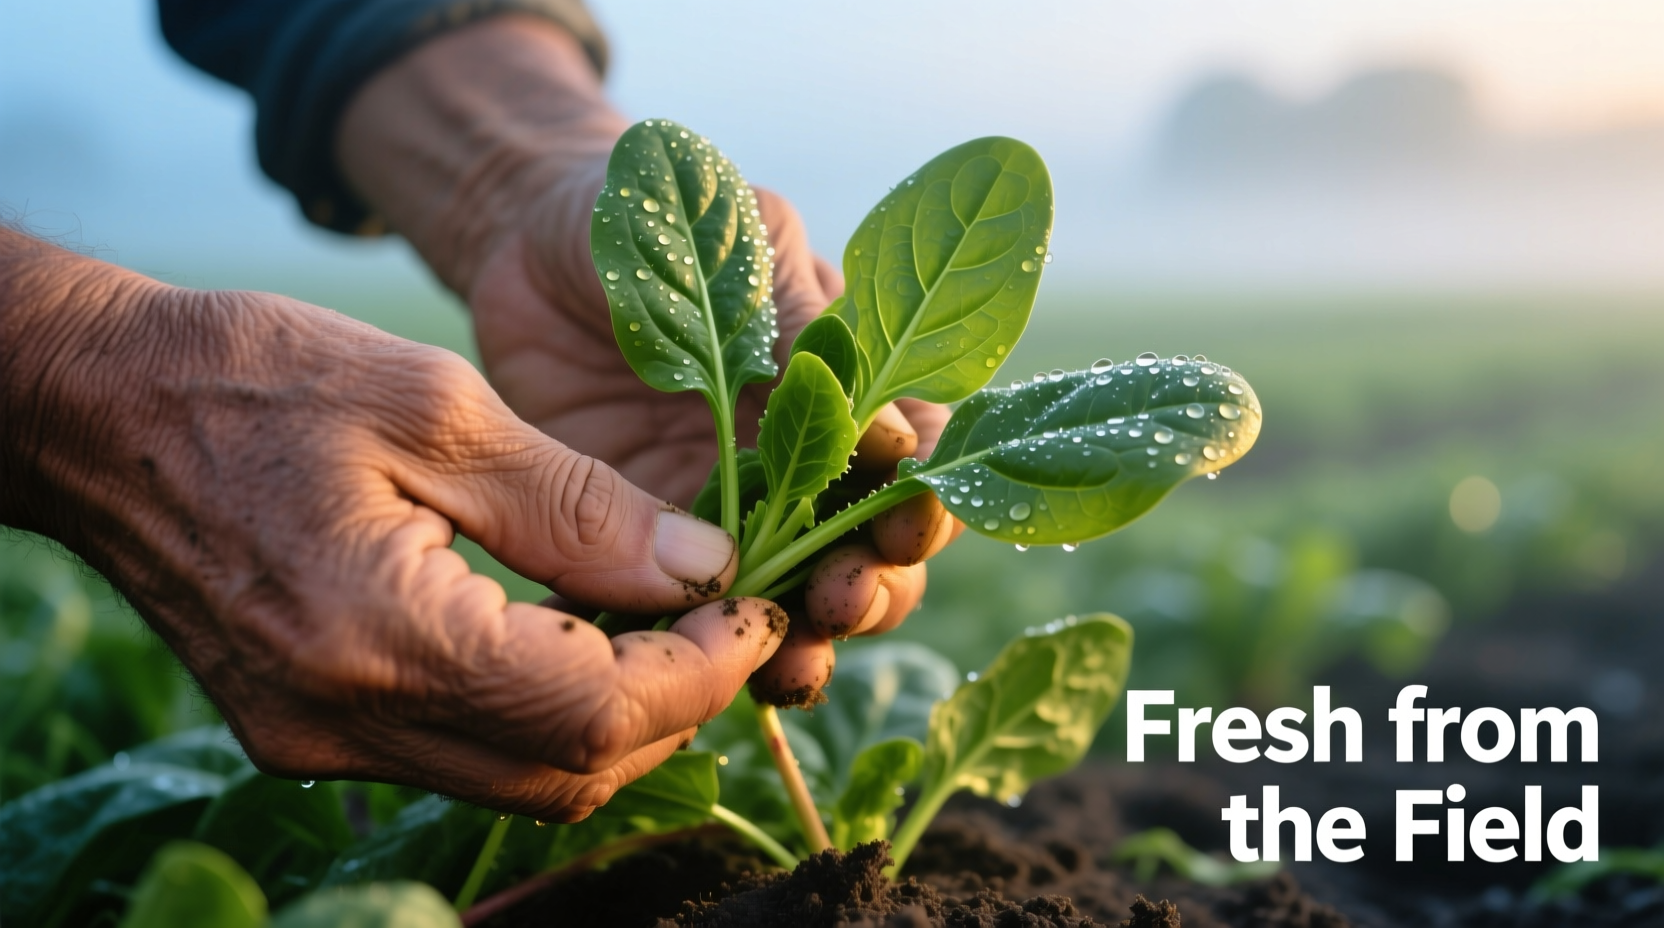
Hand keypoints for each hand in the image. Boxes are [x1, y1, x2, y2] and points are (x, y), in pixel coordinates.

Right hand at [0, 233, 785, 819]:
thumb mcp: (436, 407)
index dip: (702, 672)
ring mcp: (318, 742)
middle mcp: (345, 720)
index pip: (594, 712)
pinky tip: (575, 631)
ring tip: (664, 618)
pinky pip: (464, 756)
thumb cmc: (254, 377)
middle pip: (569, 771)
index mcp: (379, 633)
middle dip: (675, 703)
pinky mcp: (304, 733)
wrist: (94, 411)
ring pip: (522, 780)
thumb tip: (703, 568)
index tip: (758, 606)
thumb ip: (579, 504)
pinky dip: (543, 712)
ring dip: (617, 716)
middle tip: (727, 613)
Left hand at [336, 16, 963, 698]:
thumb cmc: (652, 217)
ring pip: (787, 602)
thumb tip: (898, 435)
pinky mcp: (643, 545)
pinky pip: (680, 615)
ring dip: (802, 640)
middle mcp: (797, 463)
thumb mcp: (739, 246)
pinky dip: (691, 653)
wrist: (524, 240)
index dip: (925, 506)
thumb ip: (810, 330)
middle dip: (872, 589)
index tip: (909, 526)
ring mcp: (723, 513)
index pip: (916, 466)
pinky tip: (686, 671)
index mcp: (843, 389)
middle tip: (841, 601)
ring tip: (786, 661)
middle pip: (866, 554)